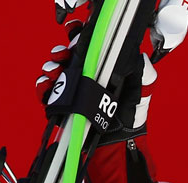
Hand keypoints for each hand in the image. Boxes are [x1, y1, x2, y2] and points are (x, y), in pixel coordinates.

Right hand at [35, 1, 187, 127]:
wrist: (118, 144)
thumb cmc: (131, 118)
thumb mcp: (140, 93)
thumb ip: (144, 76)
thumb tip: (140, 58)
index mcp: (101, 68)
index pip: (87, 47)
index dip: (78, 36)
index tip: (76, 32)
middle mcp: (85, 76)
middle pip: (66, 56)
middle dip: (62, 52)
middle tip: (63, 54)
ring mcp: (72, 90)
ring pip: (54, 71)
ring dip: (51, 68)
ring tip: (55, 71)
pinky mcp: (62, 105)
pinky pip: (46, 92)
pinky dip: (43, 87)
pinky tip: (47, 86)